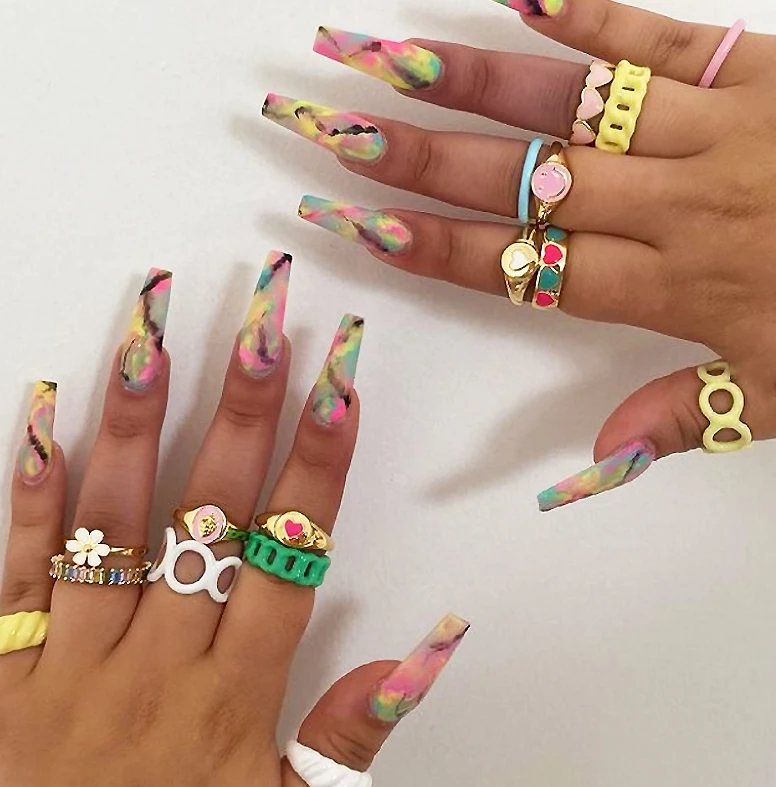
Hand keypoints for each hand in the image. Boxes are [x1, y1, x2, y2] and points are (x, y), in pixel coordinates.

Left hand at [0, 257, 467, 786]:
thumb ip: (349, 741)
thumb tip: (423, 654)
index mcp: (231, 698)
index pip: (289, 555)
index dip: (319, 469)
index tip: (339, 389)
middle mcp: (157, 662)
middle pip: (210, 517)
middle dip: (245, 413)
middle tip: (263, 325)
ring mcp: (76, 660)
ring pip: (113, 521)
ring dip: (137, 423)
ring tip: (154, 337)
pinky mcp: (5, 673)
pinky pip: (19, 570)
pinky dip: (30, 491)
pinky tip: (41, 414)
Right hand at [262, 0, 774, 510]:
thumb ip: (680, 417)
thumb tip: (592, 464)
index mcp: (676, 287)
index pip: (526, 269)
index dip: (438, 250)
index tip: (359, 227)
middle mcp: (677, 205)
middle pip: (523, 182)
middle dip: (418, 159)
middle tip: (331, 130)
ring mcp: (718, 129)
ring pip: (573, 104)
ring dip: (473, 81)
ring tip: (384, 57)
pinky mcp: (763, 68)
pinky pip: (664, 35)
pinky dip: (594, 13)